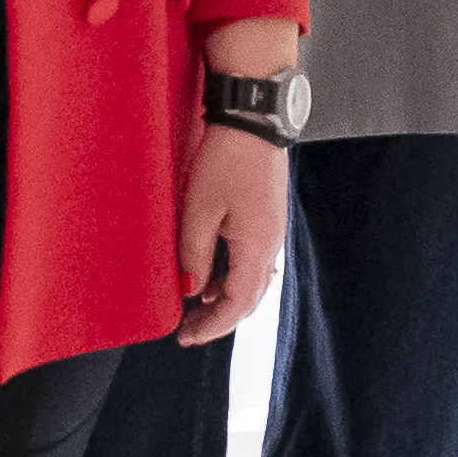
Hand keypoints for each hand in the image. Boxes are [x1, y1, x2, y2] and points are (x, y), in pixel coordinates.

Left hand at [176, 125, 288, 344]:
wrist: (254, 119)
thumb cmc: (226, 159)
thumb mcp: (200, 208)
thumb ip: (194, 251)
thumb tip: (190, 288)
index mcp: (257, 247)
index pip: (237, 304)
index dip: (212, 325)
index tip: (186, 337)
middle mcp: (271, 243)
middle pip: (249, 297)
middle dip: (219, 318)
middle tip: (189, 331)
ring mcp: (271, 230)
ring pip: (251, 280)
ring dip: (225, 298)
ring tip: (197, 308)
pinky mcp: (266, 216)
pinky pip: (252, 260)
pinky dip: (232, 277)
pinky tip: (212, 276)